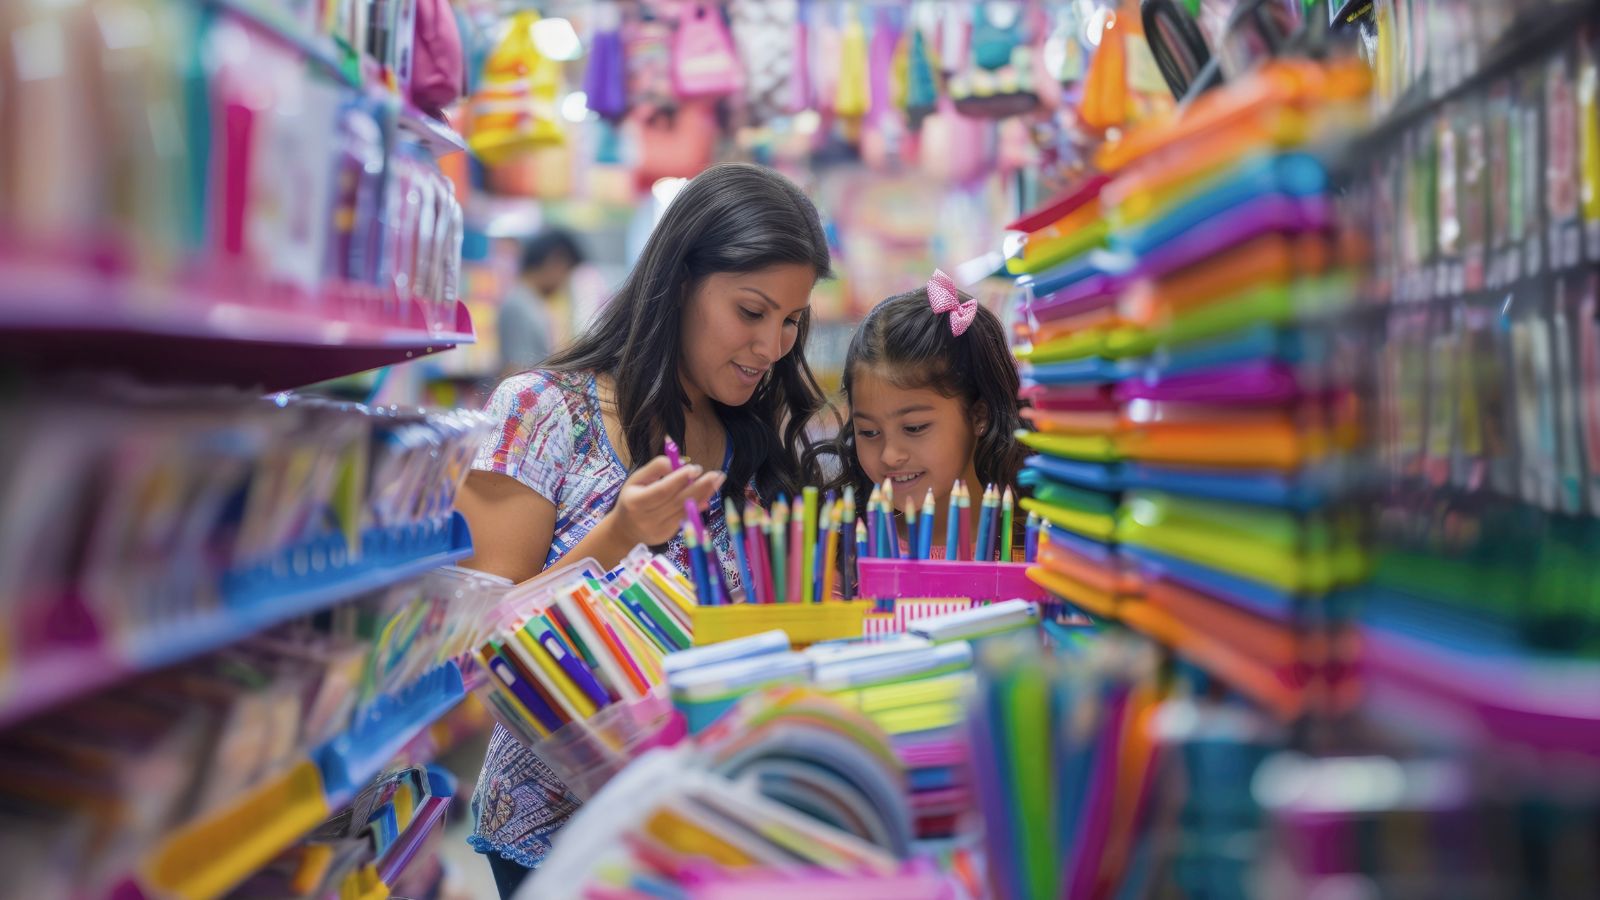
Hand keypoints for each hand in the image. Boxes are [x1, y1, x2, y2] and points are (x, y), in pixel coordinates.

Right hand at [606, 455, 725, 546]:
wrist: (624, 531)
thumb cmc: (631, 499)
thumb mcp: (636, 480)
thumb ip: (656, 468)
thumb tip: (680, 463)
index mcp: (637, 501)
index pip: (663, 490)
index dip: (680, 479)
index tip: (696, 468)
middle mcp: (648, 517)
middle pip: (678, 501)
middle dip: (700, 486)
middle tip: (716, 474)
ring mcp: (659, 529)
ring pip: (685, 510)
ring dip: (704, 495)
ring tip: (717, 481)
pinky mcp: (668, 535)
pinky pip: (686, 518)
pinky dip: (698, 507)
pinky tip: (708, 496)